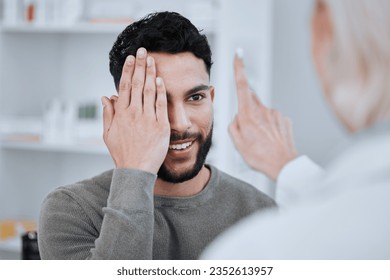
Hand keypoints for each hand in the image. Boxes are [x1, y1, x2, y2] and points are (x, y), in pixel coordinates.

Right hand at [101, 48, 169, 173]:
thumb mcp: (108, 134)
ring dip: (151, 73)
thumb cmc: (122, 153)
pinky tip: (161, 79)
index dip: (129, 70)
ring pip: (150, 91)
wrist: (136, 170)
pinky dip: (161, 91)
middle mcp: (134, 113)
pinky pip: (161, 104)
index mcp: (121, 113)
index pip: (125, 86)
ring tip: (152, 59)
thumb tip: (106, 96)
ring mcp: (148, 119)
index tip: (131, 58)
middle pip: (138, 84)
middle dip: (140, 65)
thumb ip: (108, 113)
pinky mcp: (161, 126)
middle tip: (143, 50)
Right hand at [229, 53, 296, 180]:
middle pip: (250, 99)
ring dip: (258, 121)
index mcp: (248, 113)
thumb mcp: (237, 142)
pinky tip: (269, 139)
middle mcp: (263, 109)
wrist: (283, 165)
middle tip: (246, 127)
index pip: (242, 85)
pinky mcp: (284, 120)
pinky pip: (272, 119)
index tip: (238, 54)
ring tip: (260, 140)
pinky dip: (268, 126)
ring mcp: (275, 114)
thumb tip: (238, 117)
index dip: (239, 68)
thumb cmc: (259, 155)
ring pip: (261, 112)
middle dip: (246, 107)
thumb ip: (234, 125)